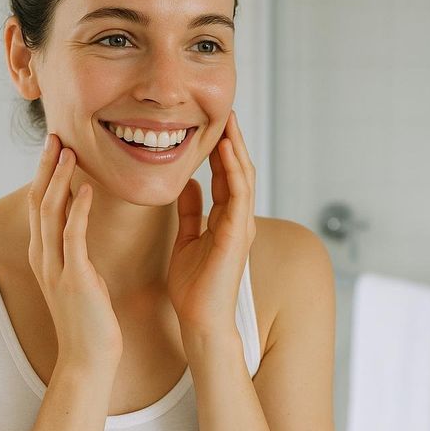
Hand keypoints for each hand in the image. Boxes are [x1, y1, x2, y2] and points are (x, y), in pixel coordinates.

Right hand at [28, 134, 121, 372]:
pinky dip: (78, 209)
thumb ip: (75, 249)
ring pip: (50, 213)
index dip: (44, 173)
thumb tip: (81, 222)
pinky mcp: (74, 277)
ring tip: (69, 152)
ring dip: (59, 179)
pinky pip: (73, 236)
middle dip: (45, 167)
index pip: (39, 205)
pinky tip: (87, 188)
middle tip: (55, 136)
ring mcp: (55, 268)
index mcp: (44, 255)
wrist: (89, 358)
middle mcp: (43, 257)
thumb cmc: (90, 319)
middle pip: (38, 201)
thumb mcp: (79, 276)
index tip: (54, 146)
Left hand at [168, 111, 256, 344]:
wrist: (200, 320)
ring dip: (236, 147)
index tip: (214, 122)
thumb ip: (191, 211)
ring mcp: (241, 226)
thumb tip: (189, 183)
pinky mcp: (237, 235)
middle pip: (239, 170)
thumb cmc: (194, 288)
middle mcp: (238, 219)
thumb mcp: (187, 240)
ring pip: (243, 177)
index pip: (227, 175)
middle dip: (233, 140)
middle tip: (226, 110)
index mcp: (226, 220)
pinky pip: (239, 195)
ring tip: (229, 120)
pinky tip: (225, 149)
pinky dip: (234, 170)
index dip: (222, 148)